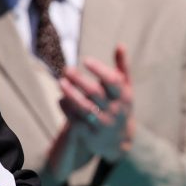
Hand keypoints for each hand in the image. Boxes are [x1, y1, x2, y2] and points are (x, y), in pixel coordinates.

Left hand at [58, 44, 134, 163]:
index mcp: (124, 95)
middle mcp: (114, 109)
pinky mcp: (90, 135)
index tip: (85, 60)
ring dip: (71, 95)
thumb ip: (122, 67)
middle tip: (67, 69)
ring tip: (60, 83)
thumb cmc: (121, 106)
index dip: (99, 70)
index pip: (112, 81)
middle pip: (95, 93)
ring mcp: (103, 123)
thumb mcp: (126, 88)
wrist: (120, 140)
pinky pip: (76, 122)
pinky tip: (60, 100)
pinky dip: (67, 110)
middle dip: (80, 80)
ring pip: (85, 108)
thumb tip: (120, 44)